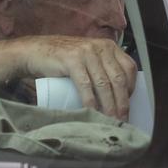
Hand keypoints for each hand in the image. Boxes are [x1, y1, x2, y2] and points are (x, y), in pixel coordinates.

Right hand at [0, 36, 137, 118]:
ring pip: (104, 83)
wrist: (36, 52)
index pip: (129, 68)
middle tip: (122, 120)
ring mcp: (87, 52)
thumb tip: (118, 94)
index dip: (131, 89)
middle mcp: (101, 47)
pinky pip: (86, 84)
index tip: (128, 105)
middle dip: (122, 102)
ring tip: (110, 120)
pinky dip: (91, 101)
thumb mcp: (89, 58)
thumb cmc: (64, 60)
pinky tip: (93, 112)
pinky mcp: (73, 60)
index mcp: (109, 46)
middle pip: (118, 78)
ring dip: (109, 105)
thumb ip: (102, 67)